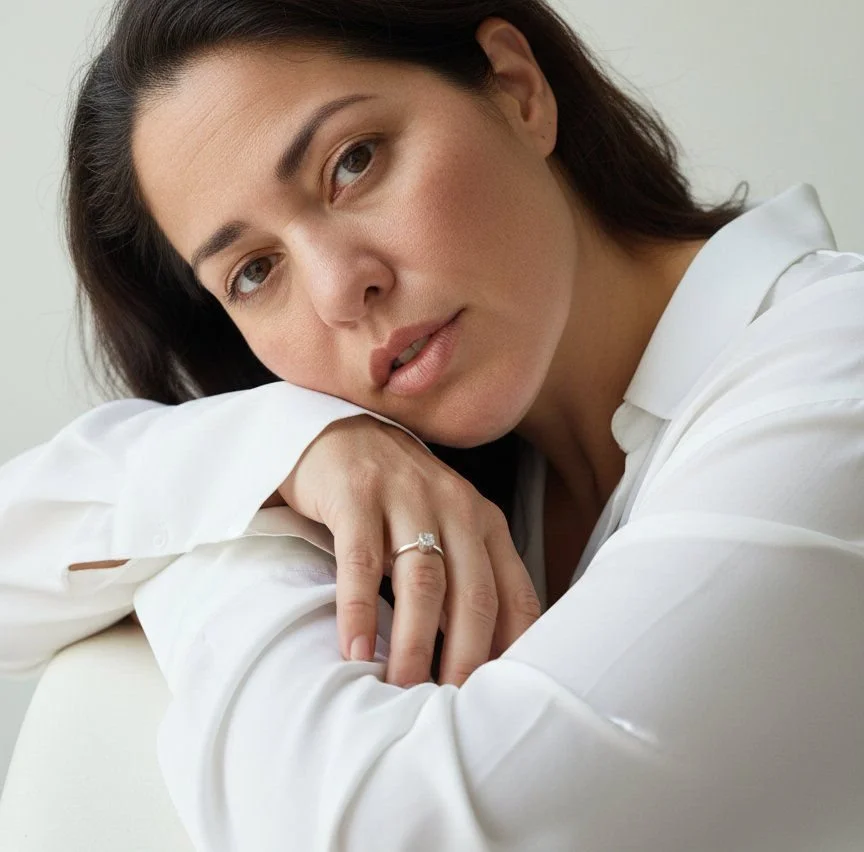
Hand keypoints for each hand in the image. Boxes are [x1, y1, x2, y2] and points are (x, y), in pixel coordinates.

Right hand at [278, 414, 541, 687]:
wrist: (341, 433)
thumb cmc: (398, 497)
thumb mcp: (447, 529)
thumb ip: (467, 581)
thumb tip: (481, 663)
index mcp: (485, 521)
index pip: (515, 594)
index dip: (512, 651)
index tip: (498, 698)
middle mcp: (455, 506)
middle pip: (473, 594)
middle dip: (465, 658)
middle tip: (449, 708)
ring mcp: (406, 496)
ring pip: (423, 580)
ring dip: (415, 642)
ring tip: (401, 689)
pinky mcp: (358, 495)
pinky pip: (362, 560)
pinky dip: (360, 609)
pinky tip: (356, 650)